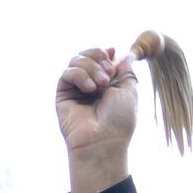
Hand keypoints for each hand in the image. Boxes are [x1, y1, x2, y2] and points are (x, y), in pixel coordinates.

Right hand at [57, 47, 138, 192]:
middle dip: (99, 58)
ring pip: (76, 60)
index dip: (104, 52)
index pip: (100, 57)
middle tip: (108, 75)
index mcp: (106, 83)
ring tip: (101, 85)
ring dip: (91, 67)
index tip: (112, 53)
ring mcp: (76, 89)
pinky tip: (90, 89)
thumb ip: (125, 69)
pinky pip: (68, 73)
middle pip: (87, 54)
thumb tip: (125, 54)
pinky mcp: (63, 95)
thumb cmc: (119, 120)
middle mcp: (90, 84)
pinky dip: (80, 75)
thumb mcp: (129, 89)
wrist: (103, 141)